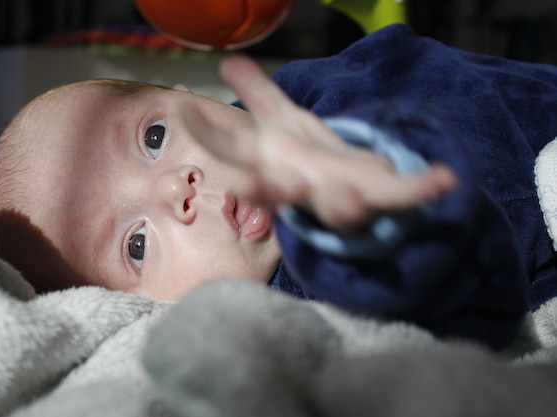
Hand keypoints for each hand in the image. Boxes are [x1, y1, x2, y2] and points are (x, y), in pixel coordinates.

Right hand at [180, 55, 456, 229]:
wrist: (348, 189)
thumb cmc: (307, 157)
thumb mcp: (283, 120)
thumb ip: (259, 94)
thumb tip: (229, 62)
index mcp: (274, 167)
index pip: (238, 155)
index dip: (211, 138)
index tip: (188, 116)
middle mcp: (301, 189)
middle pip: (281, 193)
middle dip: (267, 191)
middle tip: (251, 185)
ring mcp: (339, 200)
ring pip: (337, 209)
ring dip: (340, 205)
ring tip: (347, 197)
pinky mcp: (379, 199)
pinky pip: (400, 196)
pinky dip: (421, 189)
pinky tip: (444, 179)